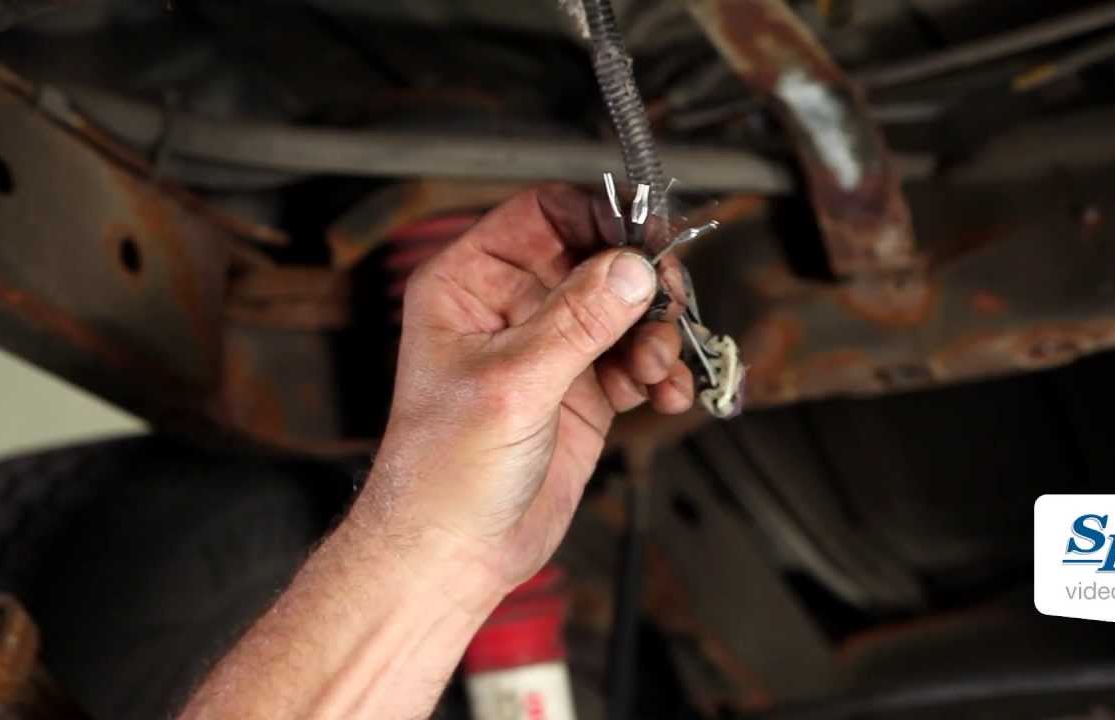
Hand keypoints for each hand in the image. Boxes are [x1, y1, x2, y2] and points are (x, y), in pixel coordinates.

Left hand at [357, 185, 695, 596]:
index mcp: (471, 283)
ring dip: (655, 333)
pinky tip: (667, 395)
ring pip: (624, 309)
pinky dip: (661, 373)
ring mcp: (551, 348)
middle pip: (596, 256)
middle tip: (669, 300)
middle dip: (640, 278)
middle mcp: (512, 306)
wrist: (454, 552)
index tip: (648, 232)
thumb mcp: (513, 384)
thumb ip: (577, 321)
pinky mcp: (583, 390)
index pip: (543, 213)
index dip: (599, 213)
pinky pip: (636, 360)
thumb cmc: (444, 470)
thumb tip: (631, 267)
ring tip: (657, 368)